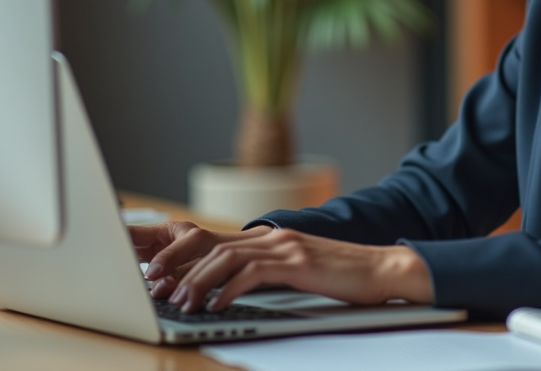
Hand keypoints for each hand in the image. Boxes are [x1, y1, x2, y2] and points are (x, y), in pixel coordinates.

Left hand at [167, 228, 433, 312]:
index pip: (212, 239)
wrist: (384, 269)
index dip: (181, 255)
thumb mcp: (297, 268)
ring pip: (226, 257)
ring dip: (198, 281)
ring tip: (181, 301)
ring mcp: (286, 247)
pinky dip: (229, 289)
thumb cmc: (343, 275)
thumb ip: (267, 269)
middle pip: (210, 242)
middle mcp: (273, 235)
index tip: (159, 274)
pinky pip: (253, 273)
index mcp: (269, 236)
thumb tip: (230, 286)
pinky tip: (216, 306)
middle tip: (156, 287)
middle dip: (177, 265)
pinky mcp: (298, 263)